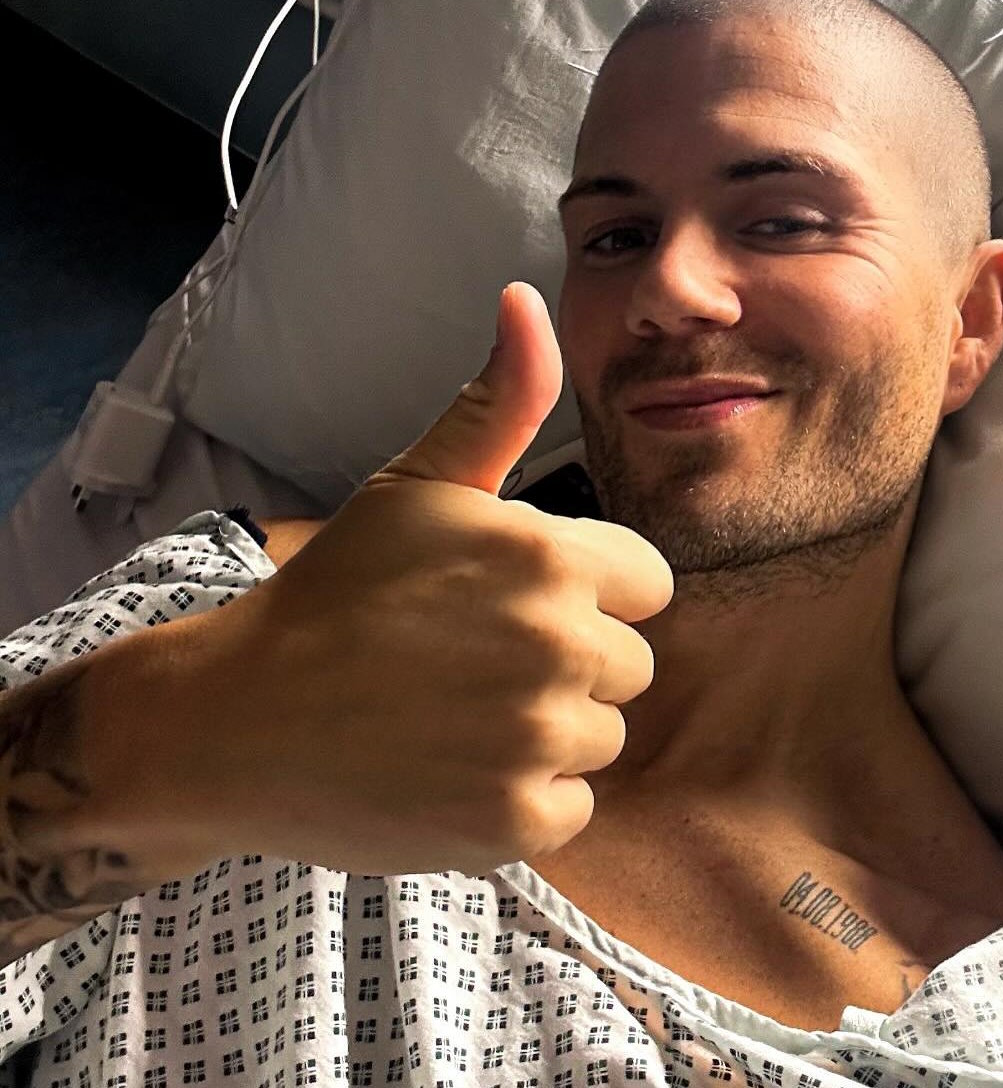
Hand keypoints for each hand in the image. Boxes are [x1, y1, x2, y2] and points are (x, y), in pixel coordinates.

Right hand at [169, 282, 673, 877]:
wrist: (235, 719)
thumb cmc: (334, 594)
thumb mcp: (416, 487)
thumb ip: (496, 404)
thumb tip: (527, 300)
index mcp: (550, 556)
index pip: (648, 584)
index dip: (587, 594)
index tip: (512, 606)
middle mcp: (559, 642)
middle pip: (629, 665)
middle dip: (569, 666)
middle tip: (472, 667)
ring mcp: (537, 738)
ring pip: (602, 737)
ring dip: (546, 736)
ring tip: (457, 720)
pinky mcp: (514, 821)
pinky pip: (570, 808)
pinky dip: (522, 803)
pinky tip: (455, 776)